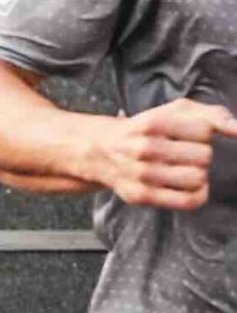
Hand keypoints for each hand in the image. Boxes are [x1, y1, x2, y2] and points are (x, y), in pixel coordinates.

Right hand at [85, 98, 236, 208]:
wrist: (101, 150)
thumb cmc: (146, 129)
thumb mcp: (174, 111)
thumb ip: (211, 115)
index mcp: (154, 122)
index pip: (205, 131)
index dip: (203, 134)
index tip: (189, 135)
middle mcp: (146, 147)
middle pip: (204, 156)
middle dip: (201, 155)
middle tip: (185, 154)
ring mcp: (143, 174)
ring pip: (198, 178)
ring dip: (199, 174)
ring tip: (186, 169)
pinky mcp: (142, 196)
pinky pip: (189, 200)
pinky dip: (198, 194)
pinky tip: (191, 186)